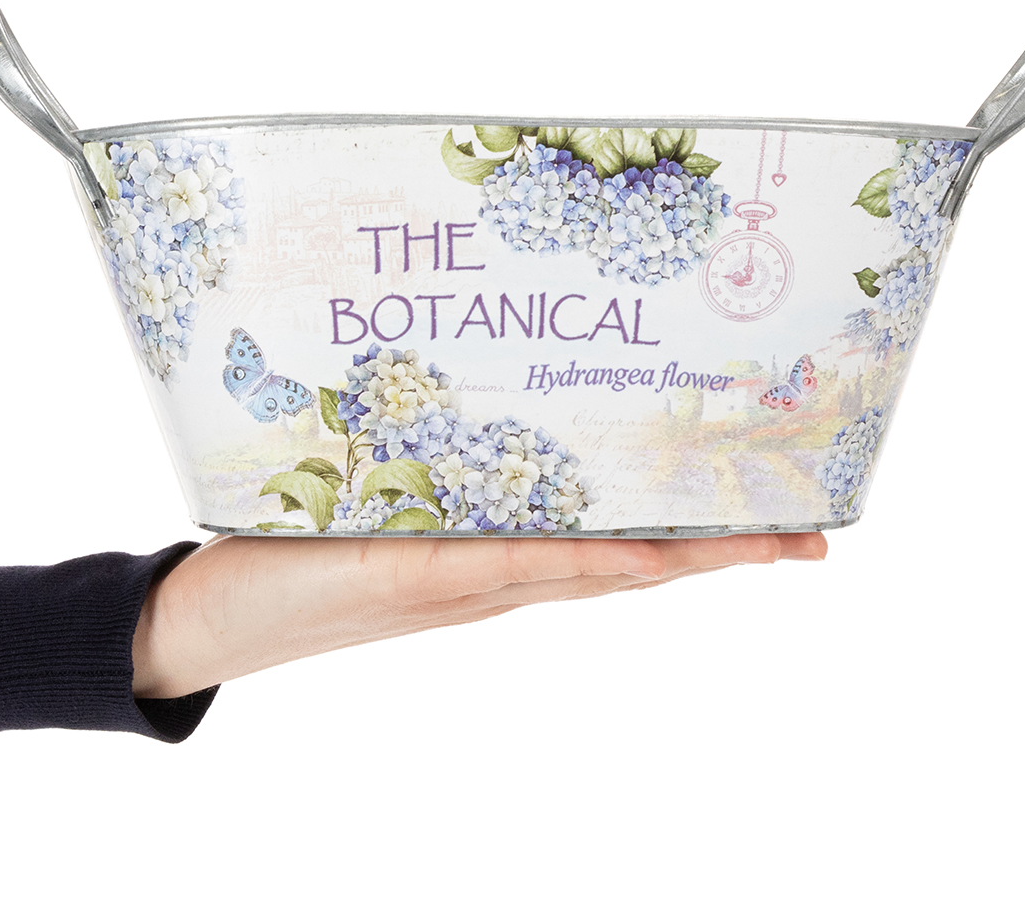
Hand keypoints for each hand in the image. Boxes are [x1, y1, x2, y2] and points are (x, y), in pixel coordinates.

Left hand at [132, 532, 826, 698]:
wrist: (210, 614)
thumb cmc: (294, 548)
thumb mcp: (384, 495)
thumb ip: (442, 471)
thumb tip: (490, 411)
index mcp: (497, 554)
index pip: (613, 544)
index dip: (694, 535)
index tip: (770, 517)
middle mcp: (497, 574)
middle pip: (630, 563)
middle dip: (723, 550)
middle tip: (813, 538)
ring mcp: (464, 581)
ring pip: (593, 570)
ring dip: (682, 557)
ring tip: (766, 543)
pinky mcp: (412, 574)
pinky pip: (514, 567)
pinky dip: (583, 564)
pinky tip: (640, 556)